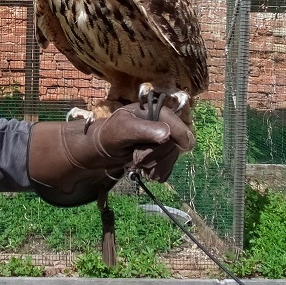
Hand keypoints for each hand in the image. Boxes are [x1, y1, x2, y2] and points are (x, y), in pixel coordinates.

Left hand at [27, 102, 194, 205]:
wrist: (100, 150)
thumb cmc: (108, 135)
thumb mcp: (123, 130)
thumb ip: (144, 130)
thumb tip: (166, 134)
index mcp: (154, 111)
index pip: (176, 123)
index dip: (181, 134)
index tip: (185, 147)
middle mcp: (160, 124)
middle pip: (174, 143)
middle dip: (156, 156)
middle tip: (137, 159)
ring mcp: (161, 139)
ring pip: (172, 157)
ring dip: (157, 167)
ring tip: (139, 166)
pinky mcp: (159, 153)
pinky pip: (169, 166)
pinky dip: (158, 172)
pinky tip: (146, 172)